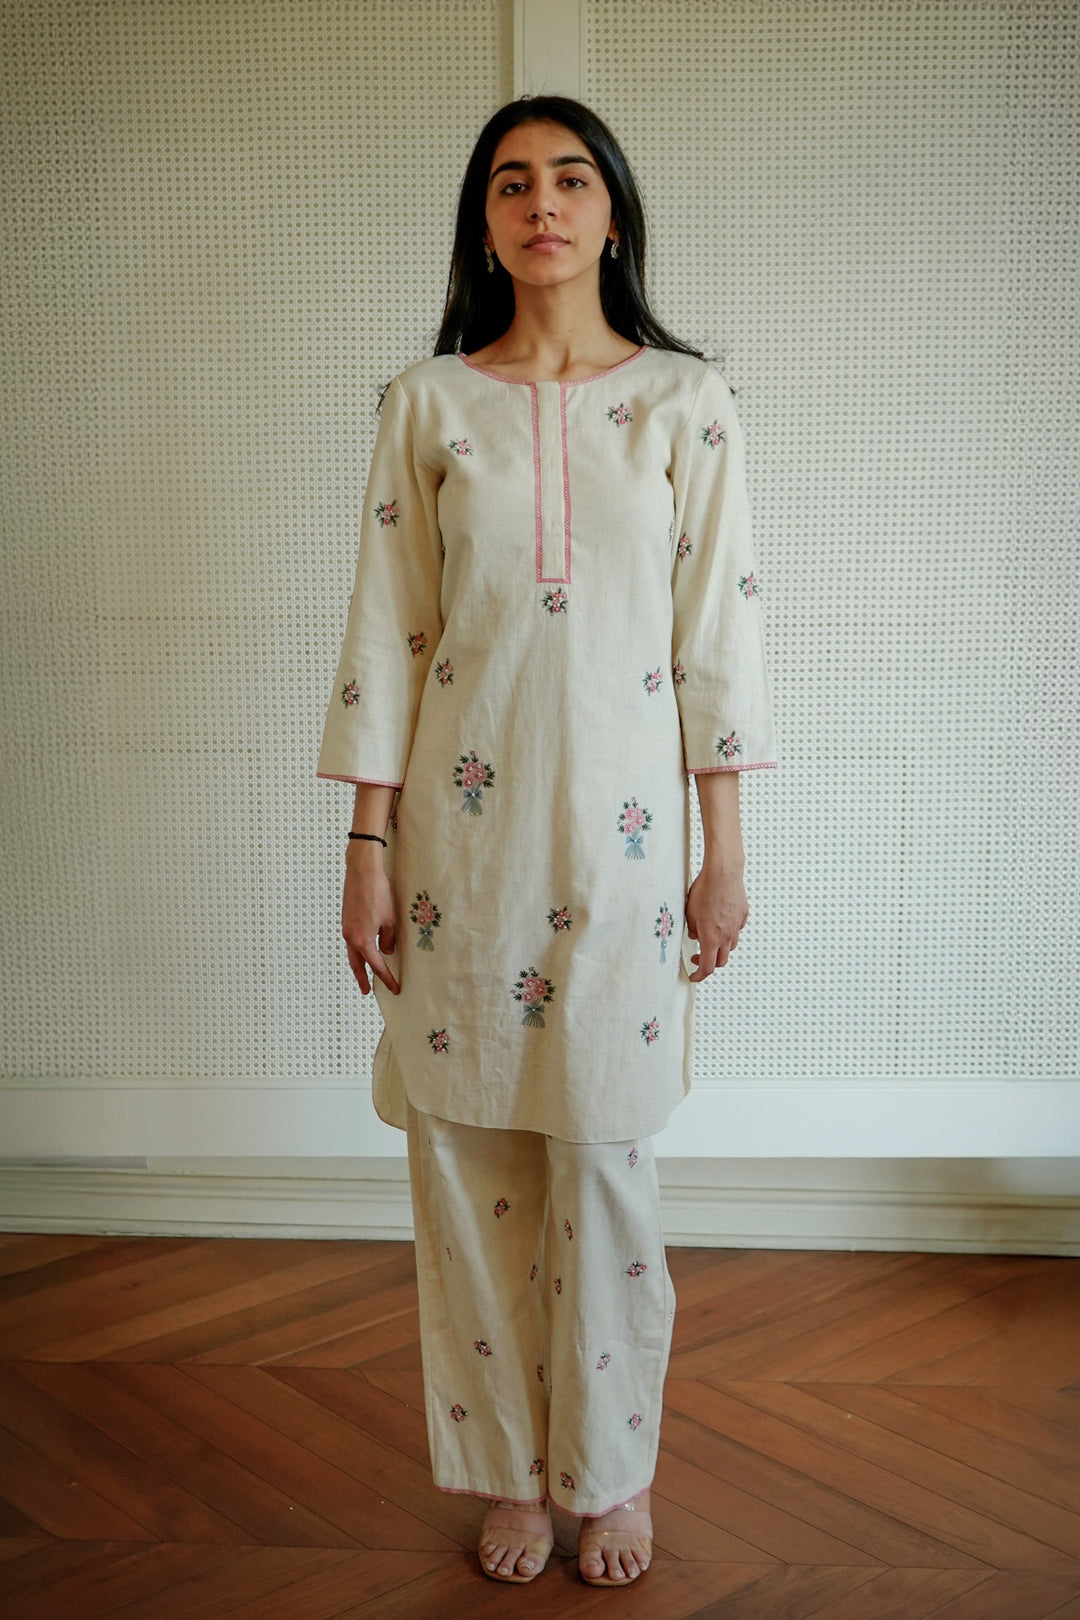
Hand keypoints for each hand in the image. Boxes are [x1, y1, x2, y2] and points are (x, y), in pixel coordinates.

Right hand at [341, 846, 399, 994]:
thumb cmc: (378, 893)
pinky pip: (351, 941)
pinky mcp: (346, 920)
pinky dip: (356, 950)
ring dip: (358, 965)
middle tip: (366, 991)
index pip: (377, 966)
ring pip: (352, 953)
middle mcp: (351, 937)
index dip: (387, 979)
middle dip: (362, 979)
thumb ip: (388, 939)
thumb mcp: (390, 919)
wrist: (361, 871)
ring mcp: (346, 929)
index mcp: (363, 940)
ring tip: (363, 974)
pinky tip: (363, 949)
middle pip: (357, 965)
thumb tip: (386, 950)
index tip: (395, 988)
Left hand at [684, 863, 748, 981]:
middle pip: (721, 961)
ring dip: (720, 949)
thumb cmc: (704, 890)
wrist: (723, 873)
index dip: (699, 975)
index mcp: (711, 938)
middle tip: (698, 956)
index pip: (707, 967)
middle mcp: (727, 936)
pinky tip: (721, 924)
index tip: (694, 976)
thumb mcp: (689, 913)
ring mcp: (736, 926)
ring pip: (730, 946)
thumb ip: (692, 929)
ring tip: (710, 939)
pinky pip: (737, 930)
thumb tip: (695, 935)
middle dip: (709, 963)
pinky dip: (729, 933)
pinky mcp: (743, 915)